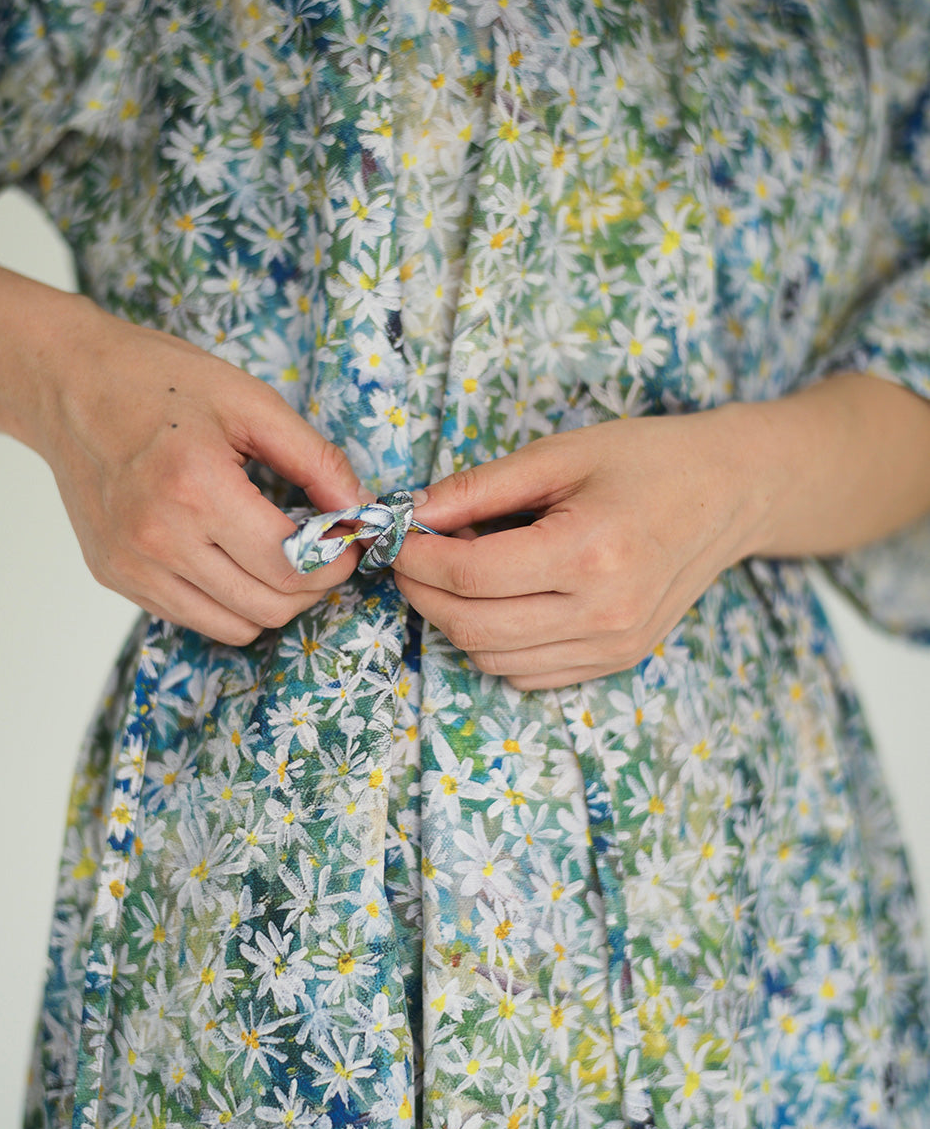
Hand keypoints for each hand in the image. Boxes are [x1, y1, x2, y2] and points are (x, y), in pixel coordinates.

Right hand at [34, 303, 364, 644]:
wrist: (68, 384)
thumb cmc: (161, 381)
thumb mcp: (251, 402)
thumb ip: (316, 460)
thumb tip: (360, 510)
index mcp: (197, 488)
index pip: (291, 566)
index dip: (336, 562)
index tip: (348, 540)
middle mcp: (158, 539)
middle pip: (269, 607)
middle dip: (313, 586)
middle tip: (322, 551)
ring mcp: (131, 565)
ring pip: (235, 626)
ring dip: (272, 601)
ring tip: (277, 555)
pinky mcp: (114, 576)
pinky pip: (193, 616)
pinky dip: (227, 599)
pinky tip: (229, 554)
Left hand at [392, 411, 761, 688]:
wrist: (730, 493)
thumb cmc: (646, 461)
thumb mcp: (560, 454)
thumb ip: (479, 488)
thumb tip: (412, 515)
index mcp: (590, 552)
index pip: (470, 575)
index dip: (417, 558)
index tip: (397, 536)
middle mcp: (604, 612)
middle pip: (473, 627)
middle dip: (423, 594)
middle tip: (412, 558)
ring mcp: (613, 646)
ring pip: (493, 658)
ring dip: (455, 621)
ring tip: (458, 573)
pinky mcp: (616, 661)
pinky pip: (526, 674)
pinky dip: (493, 644)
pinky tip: (498, 599)